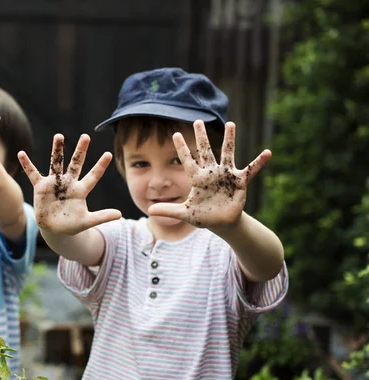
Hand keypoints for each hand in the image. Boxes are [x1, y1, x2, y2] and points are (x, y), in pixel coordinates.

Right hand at [18, 133, 120, 234]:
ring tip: (59, 136)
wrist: (54, 229)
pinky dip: (27, 164)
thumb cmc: (71, 224)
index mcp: (81, 190)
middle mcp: (68, 183)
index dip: (100, 166)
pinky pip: (33, 173)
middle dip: (80, 151)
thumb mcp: (87, 221)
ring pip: (56, 163)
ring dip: (57, 150)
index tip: (108, 154)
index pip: (93, 176)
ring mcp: (54, 183)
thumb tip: (120, 215)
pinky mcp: (41, 187)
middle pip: (76, 164)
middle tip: (86, 136)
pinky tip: (21, 153)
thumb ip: (101, 217)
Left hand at [148, 120, 270, 229]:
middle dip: (201, 137)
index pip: (187, 160)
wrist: (221, 223)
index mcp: (198, 178)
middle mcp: (211, 173)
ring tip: (231, 123)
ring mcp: (226, 175)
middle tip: (197, 120)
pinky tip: (267, 153)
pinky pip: (250, 170)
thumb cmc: (203, 216)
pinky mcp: (239, 182)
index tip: (175, 134)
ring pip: (227, 153)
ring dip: (229, 140)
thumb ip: (168, 210)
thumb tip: (150, 210)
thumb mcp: (185, 213)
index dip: (182, 148)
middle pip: (205, 151)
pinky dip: (259, 162)